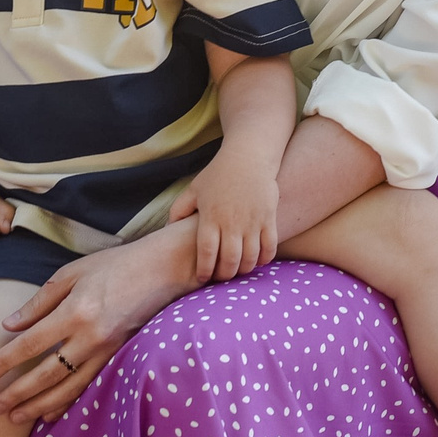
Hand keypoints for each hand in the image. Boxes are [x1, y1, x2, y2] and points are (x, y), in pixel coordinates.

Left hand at [0, 220, 202, 424]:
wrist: (164, 270)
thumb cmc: (115, 265)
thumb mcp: (72, 273)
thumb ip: (40, 302)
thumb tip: (10, 325)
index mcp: (75, 312)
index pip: (31, 345)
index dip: (5, 362)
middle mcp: (90, 337)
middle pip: (46, 374)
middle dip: (18, 393)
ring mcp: (107, 351)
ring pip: (68, 387)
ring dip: (40, 405)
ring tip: (17, 417)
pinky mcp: (119, 357)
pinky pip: (89, 386)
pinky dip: (68, 402)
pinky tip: (51, 412)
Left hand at [186, 153, 279, 280]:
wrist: (248, 157)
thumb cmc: (218, 174)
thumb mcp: (194, 190)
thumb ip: (179, 209)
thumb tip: (167, 228)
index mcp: (210, 218)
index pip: (207, 254)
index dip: (205, 271)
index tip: (203, 279)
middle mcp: (231, 223)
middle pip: (229, 261)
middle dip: (225, 276)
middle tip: (221, 278)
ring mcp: (252, 221)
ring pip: (250, 258)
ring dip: (244, 270)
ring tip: (238, 271)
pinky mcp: (268, 218)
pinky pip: (270, 247)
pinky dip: (264, 260)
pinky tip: (257, 261)